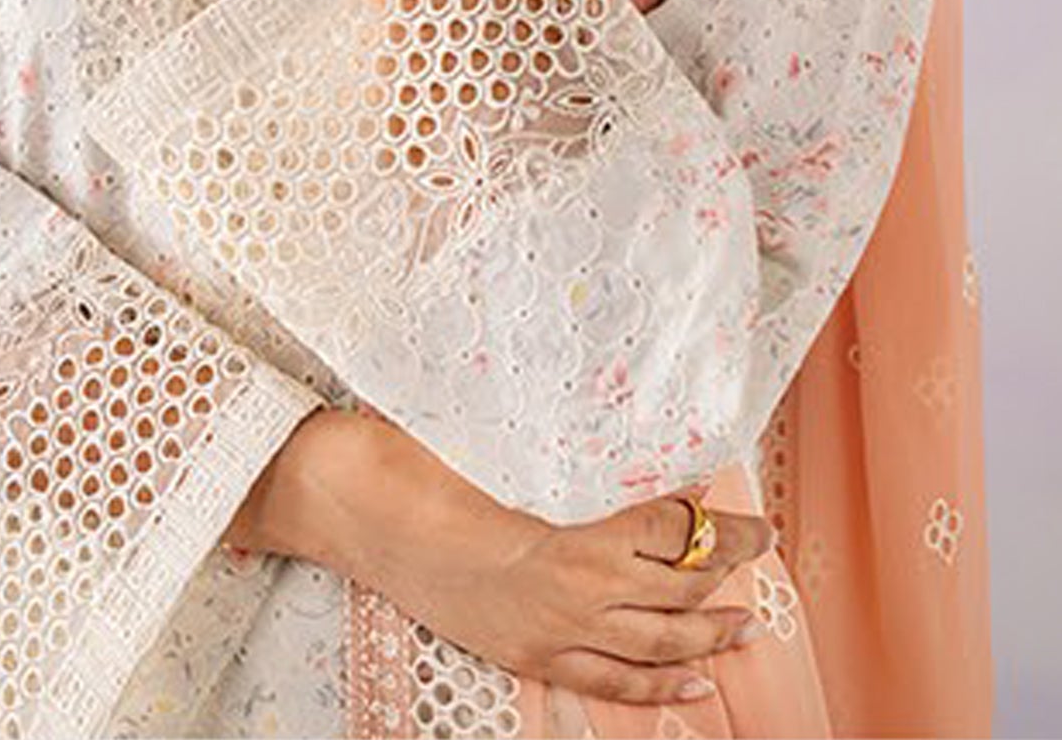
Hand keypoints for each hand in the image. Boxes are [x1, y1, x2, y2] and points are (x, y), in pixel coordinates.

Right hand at [242, 410, 769, 710]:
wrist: (360, 507)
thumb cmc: (429, 458)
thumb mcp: (510, 438)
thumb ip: (574, 450)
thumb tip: (631, 433)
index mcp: (573, 534)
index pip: (672, 531)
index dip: (714, 520)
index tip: (740, 503)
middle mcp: (574, 593)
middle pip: (677, 587)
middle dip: (727, 568)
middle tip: (761, 545)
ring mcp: (552, 632)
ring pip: (656, 644)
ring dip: (708, 631)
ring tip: (747, 619)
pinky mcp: (529, 655)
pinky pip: (610, 682)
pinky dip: (659, 687)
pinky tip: (695, 682)